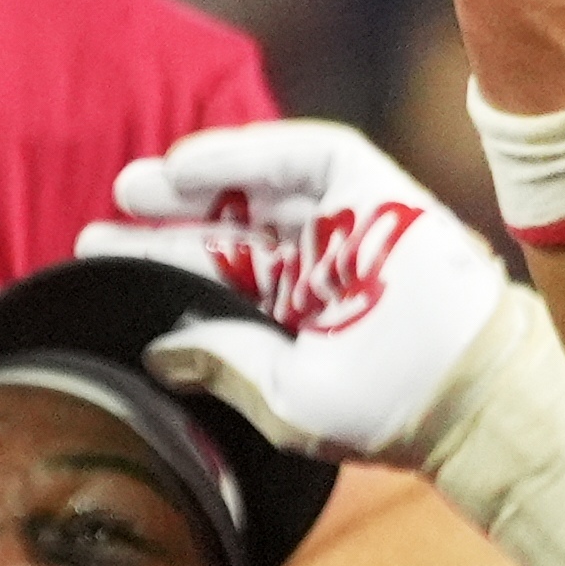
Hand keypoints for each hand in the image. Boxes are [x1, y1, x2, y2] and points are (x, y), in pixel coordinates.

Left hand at [78, 118, 510, 467]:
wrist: (468, 394)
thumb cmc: (389, 411)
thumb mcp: (284, 397)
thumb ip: (222, 364)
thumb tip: (159, 349)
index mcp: (301, 318)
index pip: (217, 282)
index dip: (158, 267)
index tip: (96, 260)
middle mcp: (322, 268)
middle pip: (229, 234)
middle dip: (166, 225)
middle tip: (99, 225)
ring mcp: (348, 227)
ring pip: (258, 190)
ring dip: (195, 184)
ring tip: (134, 188)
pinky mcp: (375, 190)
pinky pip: (302, 156)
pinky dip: (244, 154)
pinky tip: (186, 165)